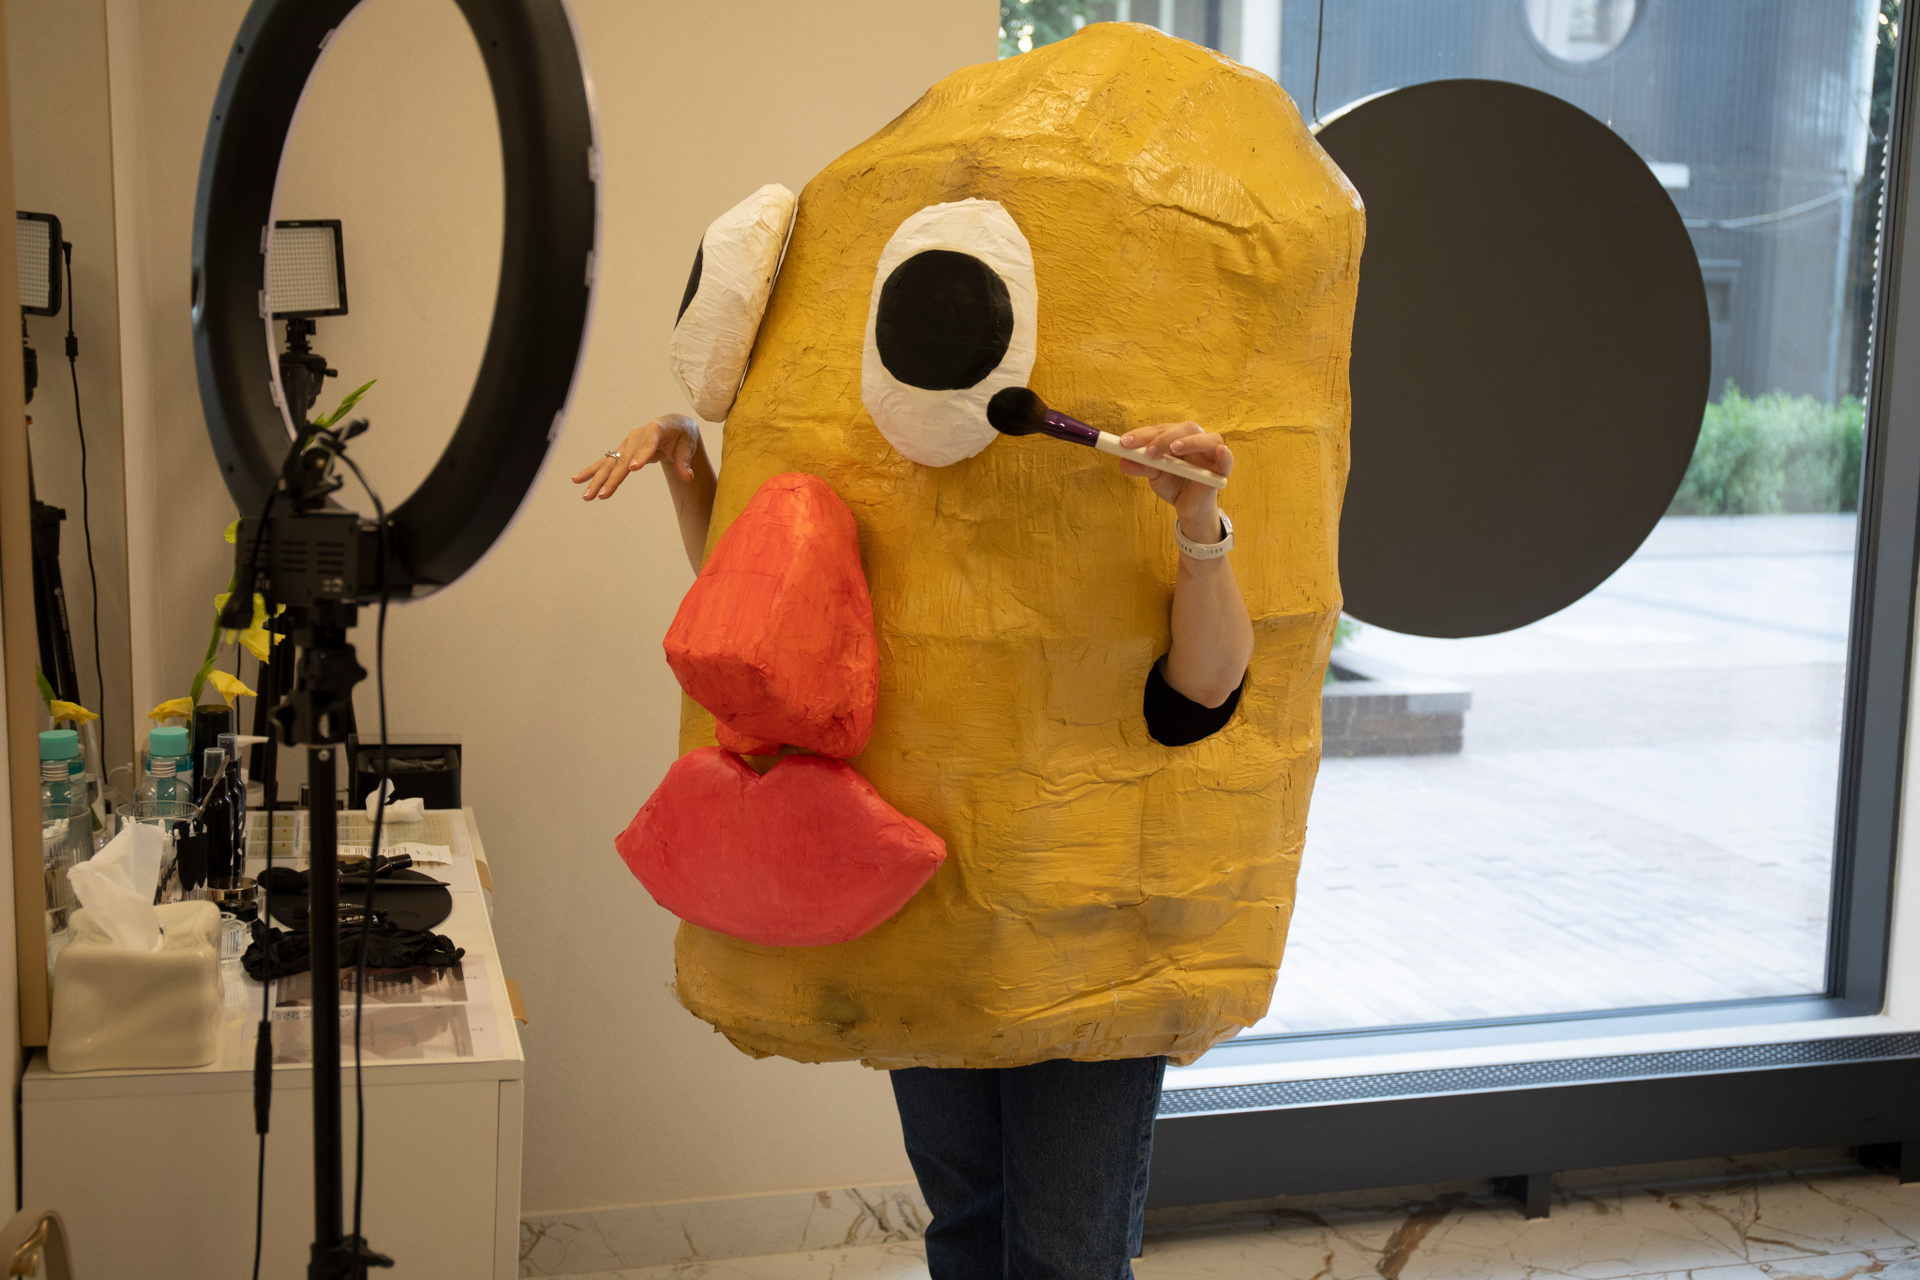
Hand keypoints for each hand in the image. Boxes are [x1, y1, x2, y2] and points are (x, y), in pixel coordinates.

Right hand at [571, 414, 700, 500]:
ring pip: (611, 464)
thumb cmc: (682, 436)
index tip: (632, 469)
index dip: (640, 456)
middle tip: (603, 495)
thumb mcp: (688, 446)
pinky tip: (577, 480)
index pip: (648, 444)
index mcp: (656, 430)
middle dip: (613, 478)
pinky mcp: (622, 451)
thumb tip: (688, 478)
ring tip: (587, 496)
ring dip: (597, 480)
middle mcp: (637, 436)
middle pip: (623, 459)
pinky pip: (606, 463)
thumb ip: (686, 463)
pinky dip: (592, 472)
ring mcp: (627, 444)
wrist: (673, 426)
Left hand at [1115, 421, 1232, 543]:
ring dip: (1190, 442)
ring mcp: (1211, 452)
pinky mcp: (1222, 468)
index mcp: (1176, 437)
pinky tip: (1221, 452)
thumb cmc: (1174, 484)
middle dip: (1163, 438)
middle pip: (1183, 429)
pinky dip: (1225, 454)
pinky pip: (1227, 458)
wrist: (1188, 507)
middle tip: (1148, 453)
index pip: (1159, 429)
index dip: (1142, 434)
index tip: (1124, 443)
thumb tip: (1123, 462)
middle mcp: (1195, 439)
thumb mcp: (1154, 476)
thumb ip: (1142, 466)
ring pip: (1206, 438)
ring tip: (1174, 449)